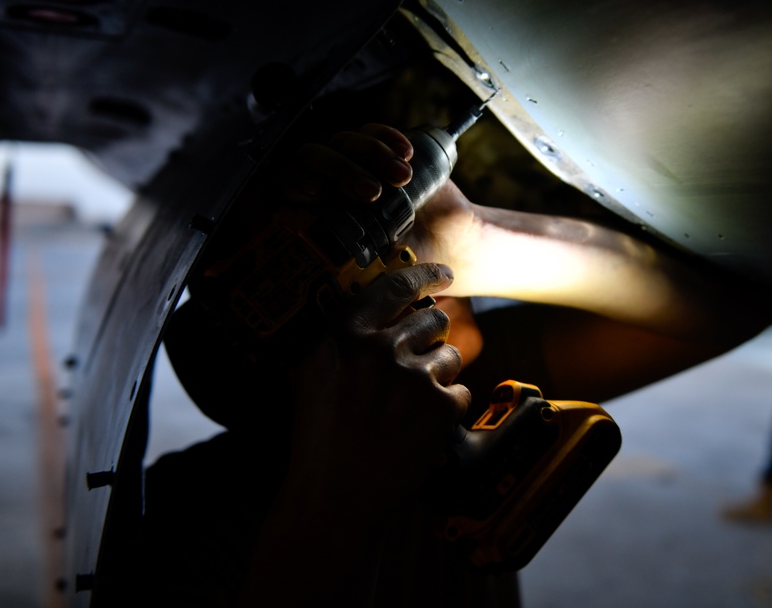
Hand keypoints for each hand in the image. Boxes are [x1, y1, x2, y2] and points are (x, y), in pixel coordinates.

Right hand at [284, 262, 471, 515]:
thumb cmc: (319, 439)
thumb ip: (345, 337)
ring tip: (409, 407)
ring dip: (438, 376)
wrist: (334, 497)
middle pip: (432, 318)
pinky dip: (446, 411)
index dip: (424, 275)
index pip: (395, 287)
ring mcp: (413, 378)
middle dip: (430, 339)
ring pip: (450, 355)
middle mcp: (380, 349)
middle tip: (414, 367)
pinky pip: (459, 393)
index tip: (443, 274)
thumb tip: (387, 312)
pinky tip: (418, 429)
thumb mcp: (312, 374)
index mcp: (345, 335)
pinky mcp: (440, 408)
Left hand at [292, 123, 484, 289]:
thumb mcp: (375, 272)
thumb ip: (354, 272)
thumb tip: (330, 277)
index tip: (319, 193)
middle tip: (372, 192)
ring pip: (343, 141)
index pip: (288, 186)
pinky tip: (406, 153)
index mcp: (312, 215)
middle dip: (342, 169)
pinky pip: (371, 131)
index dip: (298, 184)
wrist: (443, 247)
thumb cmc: (403, 264)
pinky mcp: (376, 150)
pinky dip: (387, 137)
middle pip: (314, 157)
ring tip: (402, 177)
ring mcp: (350, 164)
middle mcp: (325, 185)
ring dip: (371, 154)